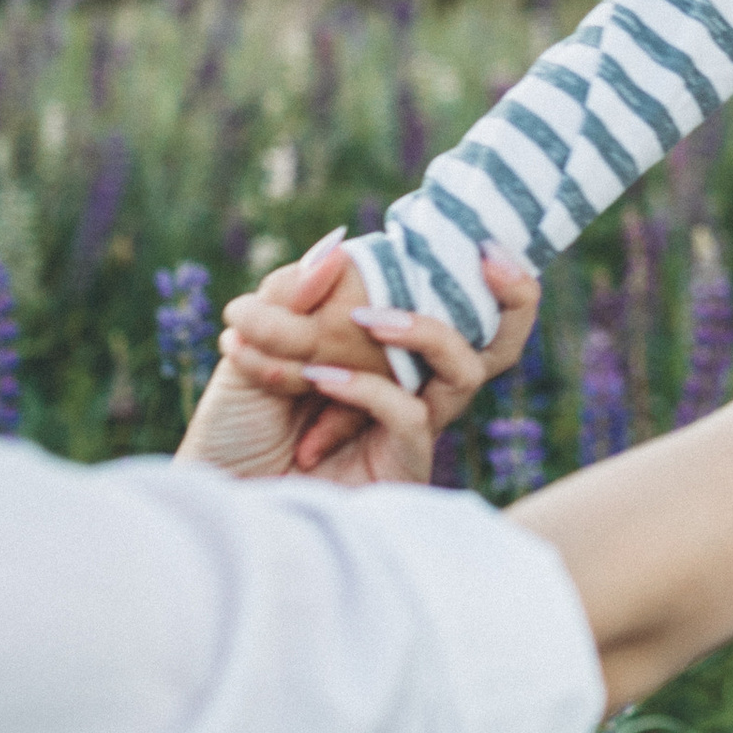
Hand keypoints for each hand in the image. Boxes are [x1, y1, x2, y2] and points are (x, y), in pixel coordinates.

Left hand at [219, 239, 539, 475]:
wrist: (217, 498)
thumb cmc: (232, 430)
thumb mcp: (252, 347)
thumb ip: (292, 298)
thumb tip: (339, 246)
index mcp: (380, 349)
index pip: (449, 300)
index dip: (477, 266)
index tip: (470, 233)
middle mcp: (409, 385)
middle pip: (497, 339)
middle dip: (515, 296)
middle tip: (491, 257)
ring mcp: (410, 427)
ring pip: (466, 370)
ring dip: (424, 332)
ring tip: (365, 319)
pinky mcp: (401, 465)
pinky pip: (409, 413)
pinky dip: (366, 387)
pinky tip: (318, 377)